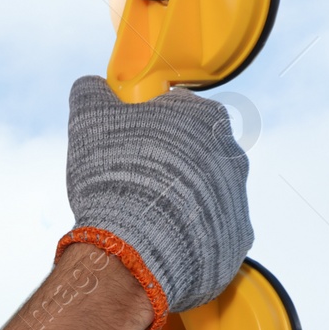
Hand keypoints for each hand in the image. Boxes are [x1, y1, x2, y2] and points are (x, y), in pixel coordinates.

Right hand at [58, 75, 252, 329]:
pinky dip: (190, 234)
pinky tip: (162, 239)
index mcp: (203, 115)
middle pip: (196, 152)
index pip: (177, 110)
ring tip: (144, 215)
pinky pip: (213, 230)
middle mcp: (231, 152)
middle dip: (168, 164)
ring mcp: (239, 196)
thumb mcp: (89, 120)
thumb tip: (90, 86)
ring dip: (179, 199)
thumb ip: (92, 93)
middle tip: (133, 181)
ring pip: (205, 192)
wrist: (136, 244)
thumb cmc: (115, 174)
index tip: (127, 141)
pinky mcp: (238, 236)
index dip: (148, 124)